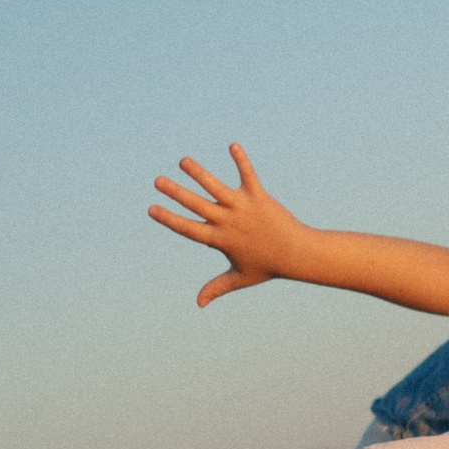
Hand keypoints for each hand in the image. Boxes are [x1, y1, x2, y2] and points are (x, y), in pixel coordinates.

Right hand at [149, 146, 304, 305]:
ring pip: (216, 187)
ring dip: (199, 173)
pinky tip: (233, 145)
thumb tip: (199, 303)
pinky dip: (241, 160)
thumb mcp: (239, 278)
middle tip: (157, 180)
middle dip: (175, 192)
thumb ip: (217, 287)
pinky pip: (248, 175)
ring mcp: (242, 207)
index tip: (151, 209)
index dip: (169, 219)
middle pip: (196, 205)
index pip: (188, 228)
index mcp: (219, 239)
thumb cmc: (267, 266)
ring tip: (183, 160)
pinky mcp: (259, 196)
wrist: (296, 254)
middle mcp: (227, 221)